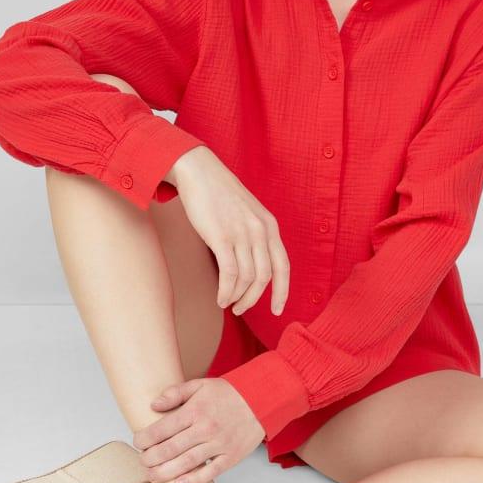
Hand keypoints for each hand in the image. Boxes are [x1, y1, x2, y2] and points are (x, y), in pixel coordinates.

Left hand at [132, 378, 265, 482]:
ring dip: (165, 473)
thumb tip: (153, 405)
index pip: (163, 428)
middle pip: (170, 448)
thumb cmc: (229, 393)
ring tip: (152, 476)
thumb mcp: (200, 385)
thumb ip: (175, 393)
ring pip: (186, 463)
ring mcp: (219, 444)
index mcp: (196, 410)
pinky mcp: (232, 456)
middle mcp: (206, 428)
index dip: (145, 438)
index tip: (138, 442)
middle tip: (142, 461)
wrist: (263, 399)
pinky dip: (193, 481)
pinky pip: (210, 473)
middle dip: (150, 458)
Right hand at [170, 147, 289, 316]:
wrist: (200, 172)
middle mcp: (260, 231)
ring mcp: (241, 234)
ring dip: (237, 297)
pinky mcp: (221, 237)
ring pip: (247, 279)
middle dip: (254, 300)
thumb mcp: (248, 212)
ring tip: (227, 303)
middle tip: (241, 310)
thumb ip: (256, 235)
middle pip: (265, 277)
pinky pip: (230, 274)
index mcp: (270, 226)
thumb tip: (255, 265)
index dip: (282, 292)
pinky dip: (226, 291)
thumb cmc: (220, 194)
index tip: (277, 310)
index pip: (283, 267)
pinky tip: (220, 298)